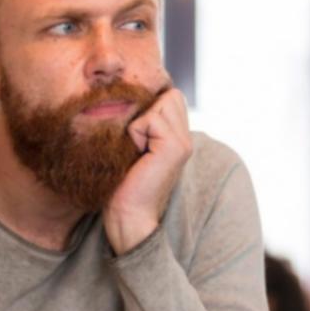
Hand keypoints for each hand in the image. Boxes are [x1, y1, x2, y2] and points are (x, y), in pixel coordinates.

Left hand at [104, 87, 191, 253]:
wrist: (128, 215)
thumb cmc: (123, 184)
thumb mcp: (135, 147)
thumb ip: (144, 124)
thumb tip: (130, 98)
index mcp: (179, 137)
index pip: (172, 97)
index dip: (151, 106)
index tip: (137, 136)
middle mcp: (186, 138)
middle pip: (170, 95)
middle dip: (147, 111)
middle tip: (137, 143)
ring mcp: (184, 142)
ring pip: (162, 102)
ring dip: (141, 121)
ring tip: (137, 149)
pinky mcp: (175, 147)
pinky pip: (151, 118)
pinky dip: (135, 133)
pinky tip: (136, 155)